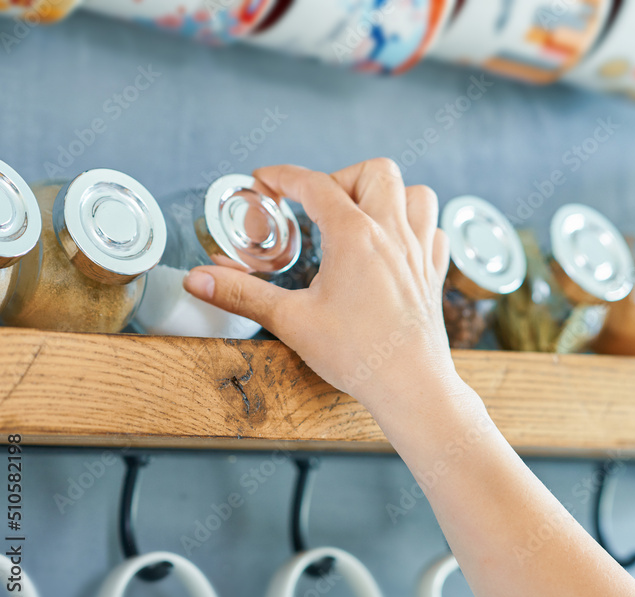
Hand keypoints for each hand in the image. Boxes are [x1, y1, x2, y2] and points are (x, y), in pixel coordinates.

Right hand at [182, 159, 463, 414]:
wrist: (411, 386)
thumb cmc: (358, 355)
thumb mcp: (290, 321)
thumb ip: (242, 294)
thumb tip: (199, 280)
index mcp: (355, 236)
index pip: (314, 184)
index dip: (284, 176)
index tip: (264, 180)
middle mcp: (393, 234)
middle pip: (376, 172)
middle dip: (342, 177)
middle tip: (318, 204)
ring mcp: (419, 253)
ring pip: (417, 193)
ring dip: (388, 194)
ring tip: (361, 215)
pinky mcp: (433, 275)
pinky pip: (435, 230)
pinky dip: (416, 225)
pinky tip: (396, 244)